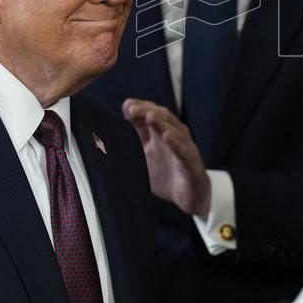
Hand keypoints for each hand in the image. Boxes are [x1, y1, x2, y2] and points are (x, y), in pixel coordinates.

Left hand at [123, 99, 211, 217]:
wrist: (190, 197)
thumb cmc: (166, 176)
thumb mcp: (144, 158)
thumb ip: (132, 143)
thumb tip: (109, 133)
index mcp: (161, 135)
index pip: (152, 115)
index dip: (141, 108)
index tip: (127, 105)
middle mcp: (175, 138)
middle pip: (164, 118)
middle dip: (148, 111)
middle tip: (133, 108)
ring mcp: (185, 150)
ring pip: (176, 131)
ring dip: (162, 123)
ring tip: (150, 116)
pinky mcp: (192, 165)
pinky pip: (184, 152)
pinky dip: (176, 144)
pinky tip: (167, 137)